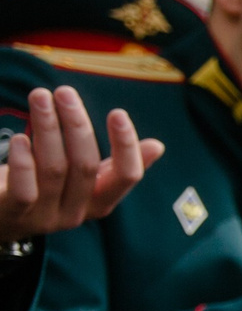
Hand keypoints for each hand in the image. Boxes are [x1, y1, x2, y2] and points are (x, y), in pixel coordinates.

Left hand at [2, 86, 162, 241]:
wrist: (0, 217)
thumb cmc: (42, 188)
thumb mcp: (81, 178)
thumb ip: (113, 165)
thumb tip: (157, 147)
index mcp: (99, 202)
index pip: (126, 176)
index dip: (126, 145)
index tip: (118, 113)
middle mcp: (76, 214)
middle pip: (85, 166)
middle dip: (76, 124)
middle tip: (64, 92)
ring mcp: (45, 217)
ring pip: (54, 170)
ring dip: (47, 128)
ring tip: (40, 97)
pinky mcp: (14, 215)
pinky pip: (25, 191)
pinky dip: (22, 163)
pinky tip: (18, 139)